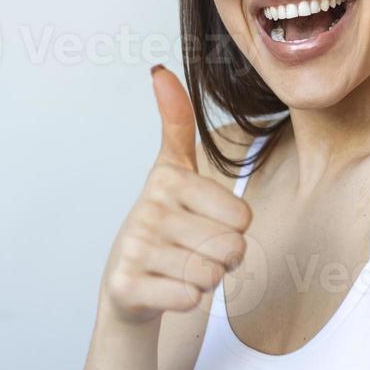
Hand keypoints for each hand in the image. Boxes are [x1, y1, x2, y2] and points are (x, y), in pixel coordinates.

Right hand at [101, 65, 252, 325]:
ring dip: (205, 280)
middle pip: (231, 248)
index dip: (233, 231)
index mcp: (167, 179)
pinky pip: (189, 298)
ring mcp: (134, 247)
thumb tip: (159, 69)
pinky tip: (167, 290)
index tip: (205, 225)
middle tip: (195, 252)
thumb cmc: (164, 226)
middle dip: (223, 260)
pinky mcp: (126, 285)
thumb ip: (175, 123)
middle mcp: (147, 209)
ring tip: (181, 269)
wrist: (127, 286)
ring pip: (211, 275)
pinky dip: (186, 300)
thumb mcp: (172, 172)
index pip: (242, 218)